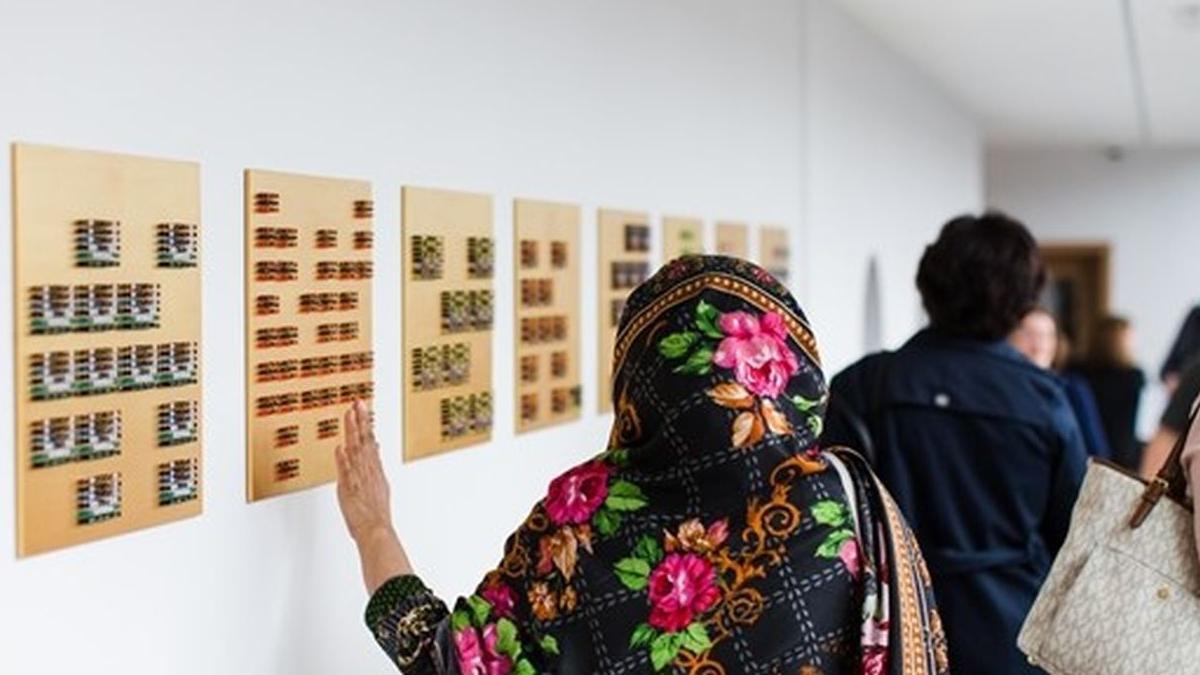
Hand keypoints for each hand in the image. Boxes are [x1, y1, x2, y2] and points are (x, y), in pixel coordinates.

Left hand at [335, 400, 392, 542]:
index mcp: (375, 469)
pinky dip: (343, 460)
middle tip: (357, 402)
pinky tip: (340, 447)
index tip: (361, 408)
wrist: (376, 529)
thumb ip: (375, 464)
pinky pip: (346, 472)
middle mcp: (368, 470)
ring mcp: (359, 478)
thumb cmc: (376, 512)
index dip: (365, 423)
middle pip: (364, 440)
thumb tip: (374, 447)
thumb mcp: (380, 483)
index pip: (369, 440)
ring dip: (353, 432)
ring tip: (350, 415)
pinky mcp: (349, 488)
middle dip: (361, 420)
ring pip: (356, 450)